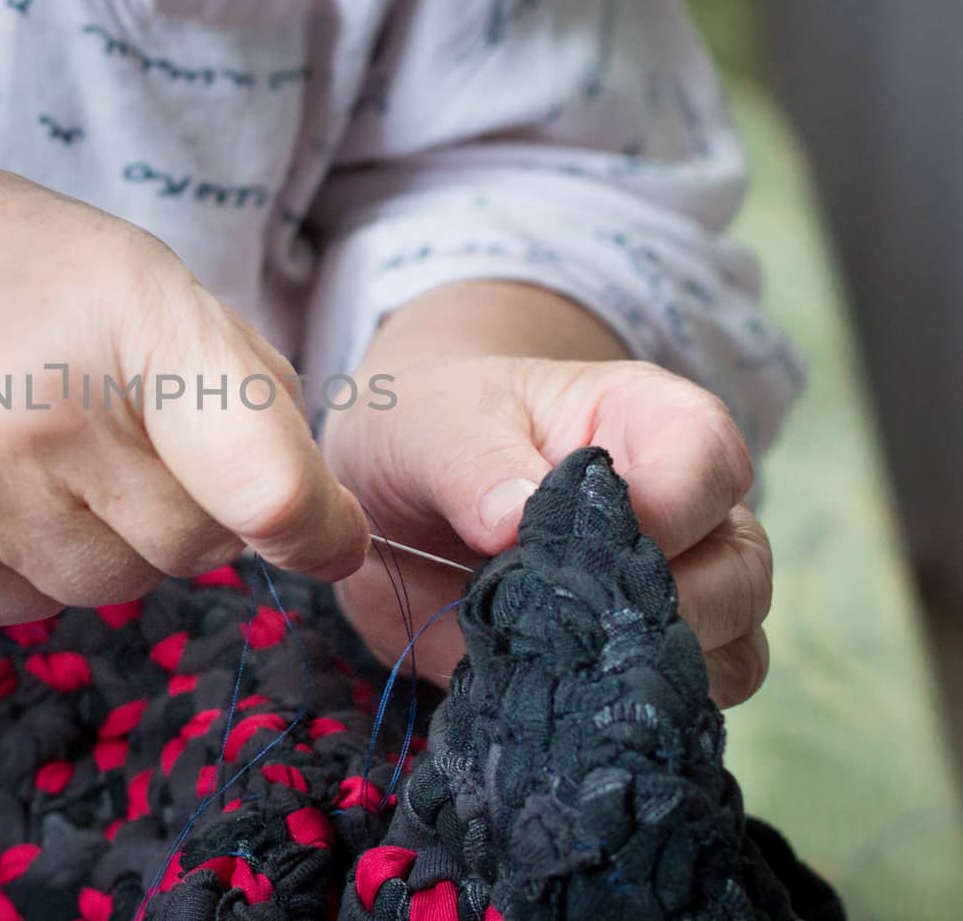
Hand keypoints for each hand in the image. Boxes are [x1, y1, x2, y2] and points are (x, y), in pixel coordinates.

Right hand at [0, 148, 367, 623]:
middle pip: (197, 544)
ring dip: (114, 538)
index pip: (259, 472)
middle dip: (198, 506)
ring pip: (119, 587)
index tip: (330, 537)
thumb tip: (299, 497)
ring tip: (42, 446)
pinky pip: (31, 605)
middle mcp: (41, 422)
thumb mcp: (107, 254)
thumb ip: (222, 365)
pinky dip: (34, 560)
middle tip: (132, 434)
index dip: (316, 523)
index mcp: (118, 312)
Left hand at [322, 282, 769, 707]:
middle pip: (740, 570)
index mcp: (655, 425)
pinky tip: (562, 697)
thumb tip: (510, 522)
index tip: (575, 545)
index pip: (707, 463)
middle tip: (567, 620)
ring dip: (650, 667)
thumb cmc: (437, 433)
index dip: (660, 511)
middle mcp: (688, 511)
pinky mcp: (636, 661)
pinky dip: (631, 711)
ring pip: (732, 648)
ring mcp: (678, 592)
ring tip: (559, 660)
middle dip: (664, 606)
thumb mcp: (436, 427)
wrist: (395, 497)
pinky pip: (682, 703)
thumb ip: (473, 466)